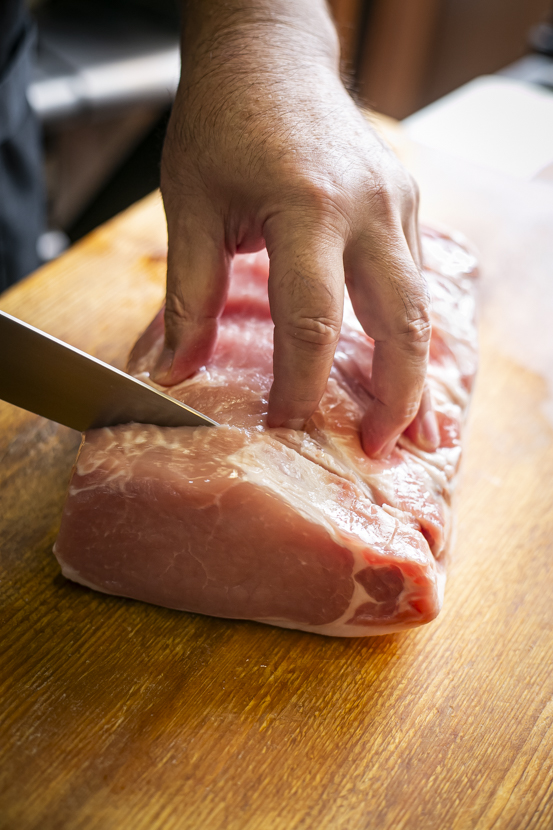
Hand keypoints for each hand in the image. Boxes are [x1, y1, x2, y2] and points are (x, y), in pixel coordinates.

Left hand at [150, 0, 437, 456]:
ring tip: (408, 427)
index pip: (312, 322)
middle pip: (401, 324)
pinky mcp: (405, 203)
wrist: (269, 55)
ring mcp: (398, 204)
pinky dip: (409, 330)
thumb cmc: (223, 121)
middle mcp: (370, 209)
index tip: (286, 428)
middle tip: (380, 449)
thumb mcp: (192, 206)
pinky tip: (400, 364)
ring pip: (421, 306)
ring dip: (415, 371)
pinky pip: (415, 279)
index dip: (301, 386)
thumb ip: (189, 296)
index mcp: (309, 208)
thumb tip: (174, 370)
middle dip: (395, 396)